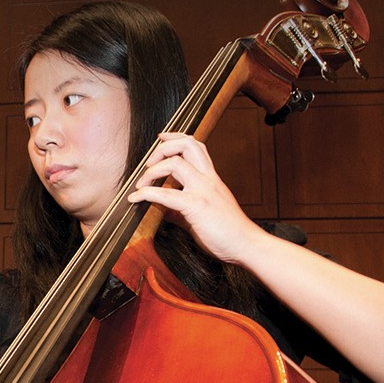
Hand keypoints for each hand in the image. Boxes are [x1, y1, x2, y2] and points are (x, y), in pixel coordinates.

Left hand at [127, 132, 265, 264]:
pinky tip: (136, 199)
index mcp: (211, 179)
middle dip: (163, 148)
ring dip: (152, 170)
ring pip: (175, 163)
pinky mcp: (197, 206)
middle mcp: (208, 179)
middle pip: (187, 144)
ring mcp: (203, 190)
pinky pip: (166, 194)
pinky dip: (146, 194)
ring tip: (142, 183)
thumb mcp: (203, 214)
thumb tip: (162, 208)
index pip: (196, 146)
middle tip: (149, 162)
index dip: (176, 138)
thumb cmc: (230, 233)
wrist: (247, 245)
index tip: (162, 139)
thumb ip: (181, 209)